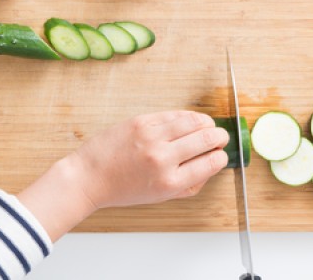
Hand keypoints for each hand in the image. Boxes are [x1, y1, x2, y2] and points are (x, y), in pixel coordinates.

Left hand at [18, 110, 228, 241]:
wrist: (90, 176)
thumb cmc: (122, 189)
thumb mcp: (159, 197)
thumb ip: (187, 185)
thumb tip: (209, 166)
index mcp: (170, 182)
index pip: (210, 164)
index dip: (220, 157)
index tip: (221, 154)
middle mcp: (163, 158)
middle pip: (205, 139)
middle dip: (218, 136)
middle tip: (221, 136)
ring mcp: (151, 137)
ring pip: (191, 122)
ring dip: (206, 122)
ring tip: (209, 125)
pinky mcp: (140, 122)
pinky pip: (171, 114)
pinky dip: (186, 115)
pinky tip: (190, 119)